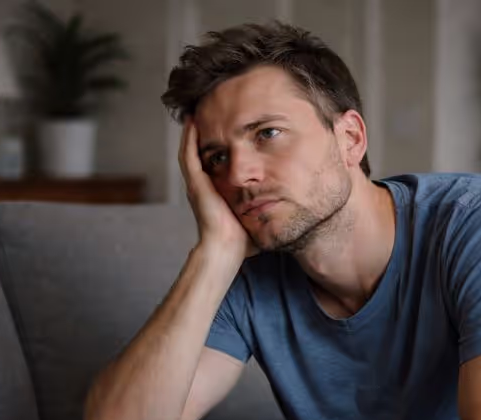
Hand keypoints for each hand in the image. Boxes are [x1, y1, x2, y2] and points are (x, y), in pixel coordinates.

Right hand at [179, 117, 257, 262]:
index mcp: (217, 191)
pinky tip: (192, 121)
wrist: (227, 251)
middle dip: (205, 130)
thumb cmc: (243, 240)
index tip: (228, 127)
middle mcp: (204, 185)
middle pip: (202, 150)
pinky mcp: (196, 184)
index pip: (216, 161)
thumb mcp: (257, 215)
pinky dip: (189, 138)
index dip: (219, 144)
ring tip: (197, 108)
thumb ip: (268, 206)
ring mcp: (198, 184)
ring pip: (190, 149)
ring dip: (192, 129)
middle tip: (208, 109)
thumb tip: (291, 201)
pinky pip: (189, 155)